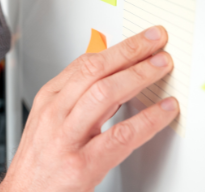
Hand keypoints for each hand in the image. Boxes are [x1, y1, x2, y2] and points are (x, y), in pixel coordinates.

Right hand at [0, 26, 178, 191]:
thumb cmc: (40, 162)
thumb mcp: (52, 121)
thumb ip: (81, 99)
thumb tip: (117, 78)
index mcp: (49, 99)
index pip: (85, 62)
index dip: (119, 47)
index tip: (142, 39)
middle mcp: (55, 113)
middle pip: (95, 70)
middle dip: (130, 52)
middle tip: (157, 43)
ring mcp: (66, 138)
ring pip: (105, 94)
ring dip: (138, 76)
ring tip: (162, 67)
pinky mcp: (81, 165)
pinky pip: (120, 136)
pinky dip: (147, 120)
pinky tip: (164, 111)